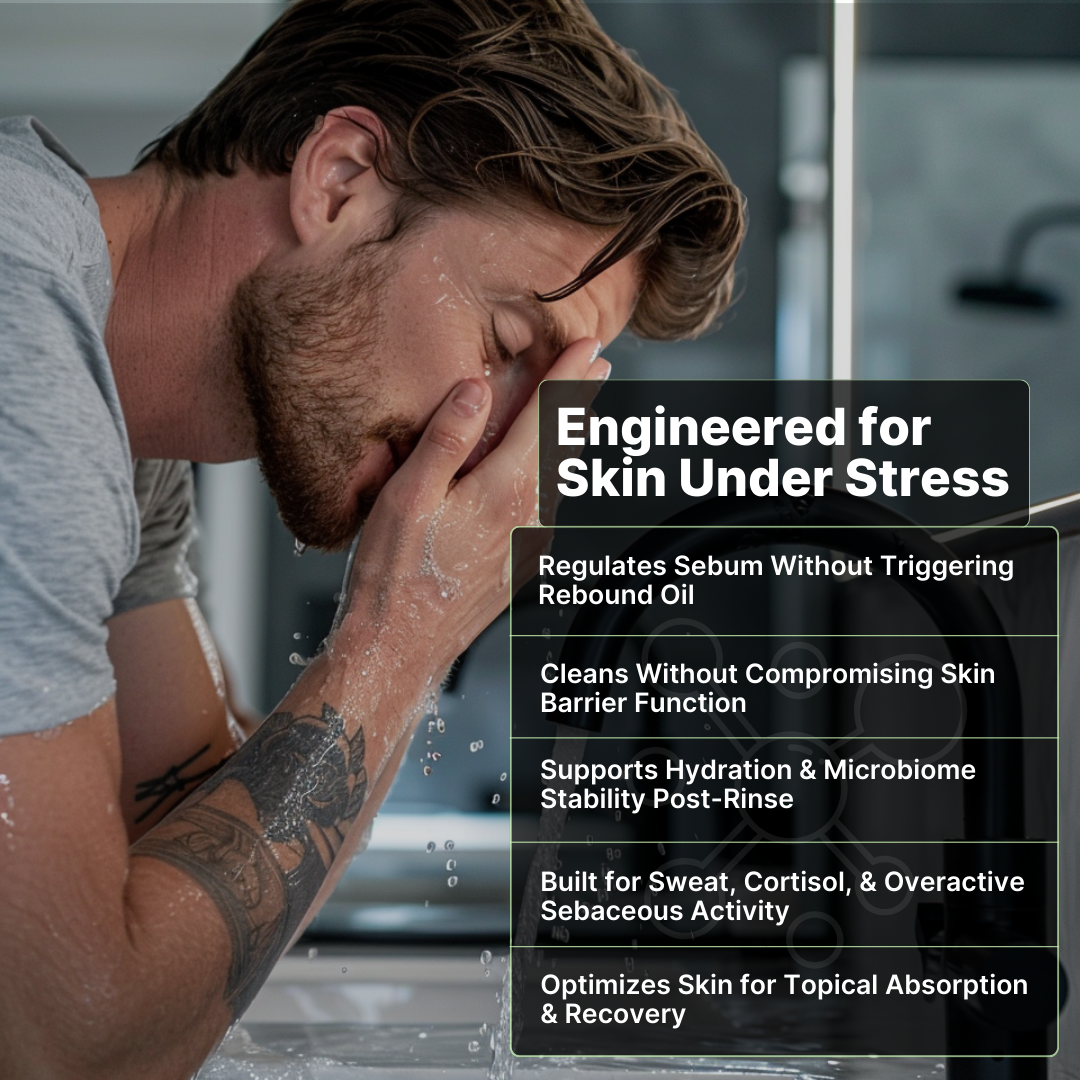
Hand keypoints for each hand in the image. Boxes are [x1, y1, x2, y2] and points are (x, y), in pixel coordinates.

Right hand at [333, 339, 609, 675]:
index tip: (587, 349)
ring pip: (559, 477)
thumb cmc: (393, 578)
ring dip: (571, 436)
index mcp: (501, 492)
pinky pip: (547, 505)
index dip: (568, 379)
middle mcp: (527, 518)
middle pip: (563, 445)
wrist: (400, 651)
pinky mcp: (520, 565)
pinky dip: (553, 473)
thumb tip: (476, 390)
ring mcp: (528, 545)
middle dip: (582, 402)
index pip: (545, 420)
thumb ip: (446, 440)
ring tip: (579, 409)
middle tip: (599, 367)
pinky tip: (546, 471)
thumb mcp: (407, 498)